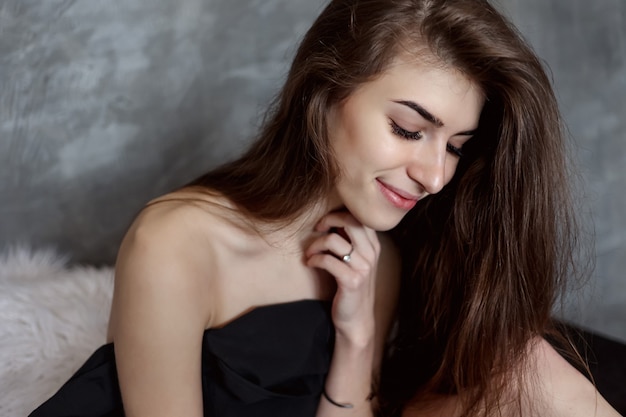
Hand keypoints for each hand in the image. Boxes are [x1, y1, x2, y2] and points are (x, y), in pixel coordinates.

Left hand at [305, 211, 380, 344]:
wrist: (356, 319)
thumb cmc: (351, 286)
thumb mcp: (356, 260)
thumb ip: (350, 241)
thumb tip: (333, 220)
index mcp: (373, 246)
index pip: (359, 217)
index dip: (339, 214)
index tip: (325, 223)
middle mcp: (371, 254)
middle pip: (351, 221)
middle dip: (329, 220)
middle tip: (317, 228)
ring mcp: (363, 268)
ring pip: (334, 241)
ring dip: (316, 245)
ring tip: (310, 253)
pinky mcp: (351, 282)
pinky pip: (327, 261)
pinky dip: (314, 259)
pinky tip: (310, 264)